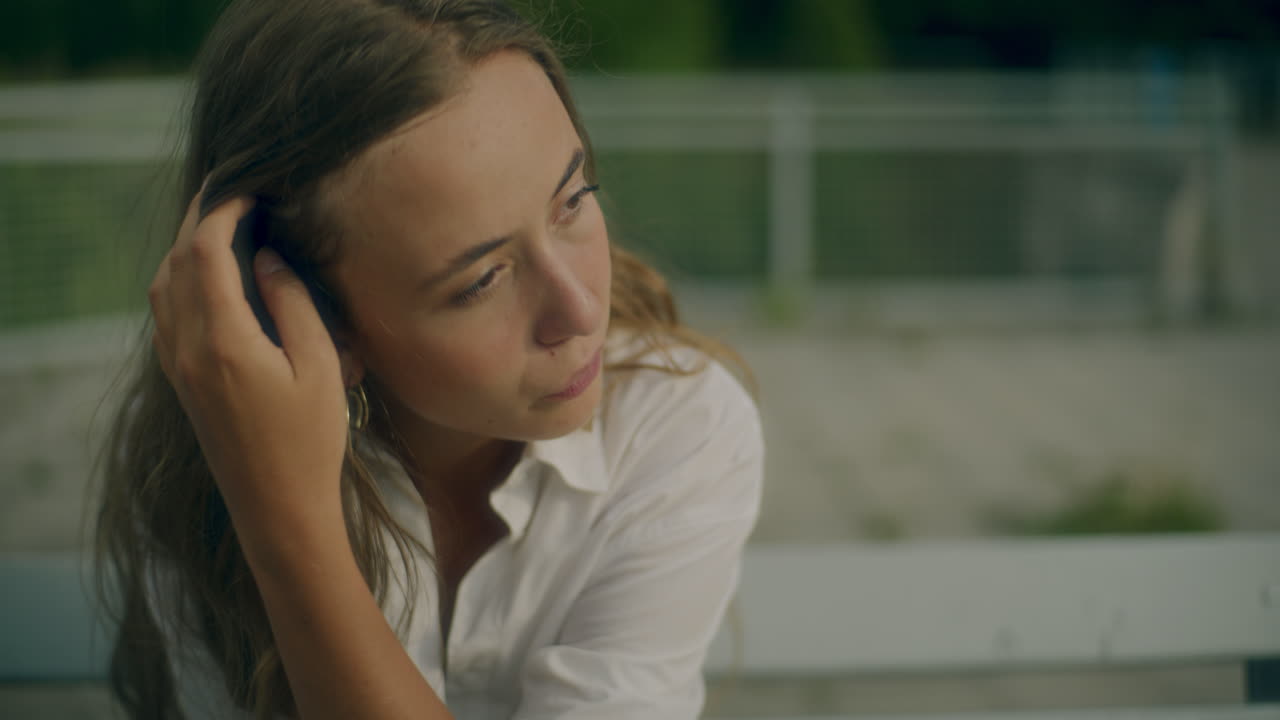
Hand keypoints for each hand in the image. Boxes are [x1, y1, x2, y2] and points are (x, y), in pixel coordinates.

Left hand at [149, 192, 347, 535]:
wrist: (278, 509)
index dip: (225, 210)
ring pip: (163, 288)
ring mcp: (179, 368)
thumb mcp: (320, 368)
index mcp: (222, 340)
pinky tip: (209, 280)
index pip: (207, 250)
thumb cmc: (310, 442)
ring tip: (220, 228)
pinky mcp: (182, 384)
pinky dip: (181, 282)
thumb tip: (267, 257)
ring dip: (185, 250)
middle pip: (176, 262)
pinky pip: (166, 316)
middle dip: (200, 219)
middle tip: (232, 192)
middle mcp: (188, 349)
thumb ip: (291, 304)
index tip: (253, 189)